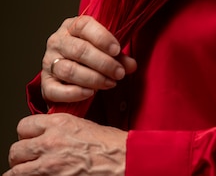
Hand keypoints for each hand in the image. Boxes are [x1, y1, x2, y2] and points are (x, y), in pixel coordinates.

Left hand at [5, 113, 126, 174]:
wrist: (122, 159)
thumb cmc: (109, 144)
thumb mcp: (82, 125)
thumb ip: (61, 129)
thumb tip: (48, 135)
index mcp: (58, 123)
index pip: (24, 126)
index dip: (25, 135)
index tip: (29, 140)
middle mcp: (50, 142)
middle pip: (16, 150)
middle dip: (20, 156)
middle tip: (27, 160)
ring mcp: (49, 165)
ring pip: (15, 171)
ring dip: (20, 172)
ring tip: (27, 172)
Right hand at [41, 15, 136, 103]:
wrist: (66, 71)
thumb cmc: (88, 54)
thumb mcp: (104, 49)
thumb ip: (118, 56)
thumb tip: (132, 65)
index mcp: (71, 26)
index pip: (84, 25)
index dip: (102, 37)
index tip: (117, 50)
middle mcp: (57, 41)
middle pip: (80, 50)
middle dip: (103, 63)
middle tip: (119, 73)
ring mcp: (49, 62)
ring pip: (70, 70)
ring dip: (93, 79)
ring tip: (110, 83)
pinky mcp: (45, 83)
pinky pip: (56, 90)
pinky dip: (75, 93)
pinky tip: (91, 93)